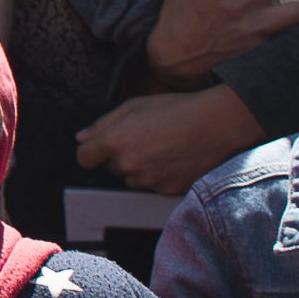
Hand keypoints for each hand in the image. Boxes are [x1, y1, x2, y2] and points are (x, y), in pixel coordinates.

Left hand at [75, 86, 264, 194]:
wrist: (217, 125)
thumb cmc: (176, 109)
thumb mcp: (134, 105)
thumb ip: (103, 124)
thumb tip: (81, 138)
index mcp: (116, 141)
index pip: (84, 158)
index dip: (91, 151)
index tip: (101, 146)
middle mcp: (128, 165)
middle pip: (110, 167)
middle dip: (120, 156)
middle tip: (145, 138)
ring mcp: (148, 181)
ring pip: (132, 178)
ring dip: (139, 168)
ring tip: (163, 147)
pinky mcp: (166, 192)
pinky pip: (153, 186)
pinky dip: (159, 176)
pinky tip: (174, 158)